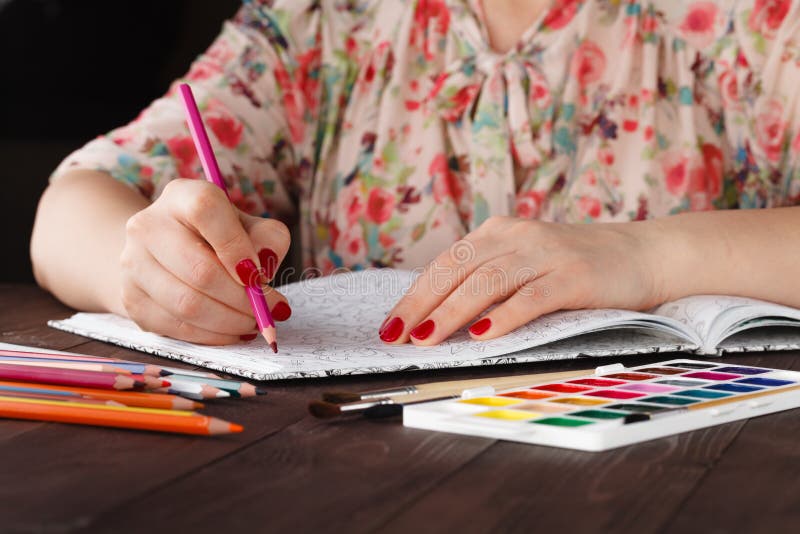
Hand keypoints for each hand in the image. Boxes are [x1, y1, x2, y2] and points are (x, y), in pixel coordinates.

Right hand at [120, 179, 291, 344]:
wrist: (165, 254)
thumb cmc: (219, 238)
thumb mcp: (250, 227)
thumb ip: (267, 240)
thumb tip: (261, 271)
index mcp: (182, 196)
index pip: (206, 211)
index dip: (236, 247)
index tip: (259, 275)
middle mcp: (148, 225)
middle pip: (200, 270)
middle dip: (243, 299)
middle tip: (269, 310)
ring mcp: (133, 263)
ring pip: (188, 305)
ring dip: (231, 321)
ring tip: (254, 322)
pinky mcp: (131, 299)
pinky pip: (177, 327)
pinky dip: (212, 335)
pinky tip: (232, 330)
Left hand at [380, 216, 661, 344]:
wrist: (641, 254)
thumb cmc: (574, 267)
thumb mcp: (524, 263)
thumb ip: (487, 278)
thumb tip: (436, 315)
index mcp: (498, 233)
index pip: (445, 264)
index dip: (414, 294)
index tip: (390, 325)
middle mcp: (517, 237)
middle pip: (457, 270)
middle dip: (421, 305)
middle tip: (396, 336)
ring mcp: (546, 254)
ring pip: (487, 282)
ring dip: (453, 312)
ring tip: (427, 338)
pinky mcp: (574, 276)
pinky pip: (532, 297)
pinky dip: (504, 316)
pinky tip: (482, 336)